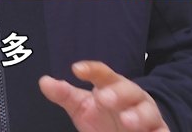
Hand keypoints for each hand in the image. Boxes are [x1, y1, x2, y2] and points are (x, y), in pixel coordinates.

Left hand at [39, 60, 167, 131]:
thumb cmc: (104, 116)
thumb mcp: (82, 107)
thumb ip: (65, 95)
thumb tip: (44, 81)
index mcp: (113, 86)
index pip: (103, 74)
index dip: (92, 70)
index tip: (77, 70)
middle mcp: (132, 98)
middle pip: (128, 90)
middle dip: (118, 93)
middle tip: (104, 98)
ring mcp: (147, 115)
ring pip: (147, 112)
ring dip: (138, 116)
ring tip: (127, 121)